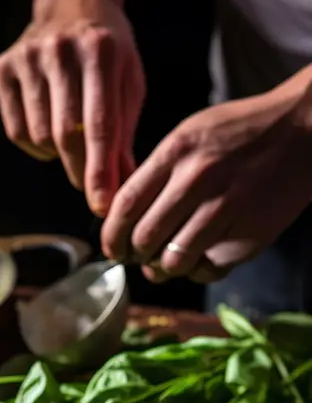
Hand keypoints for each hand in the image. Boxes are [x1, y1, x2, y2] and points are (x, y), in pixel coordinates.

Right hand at [0, 0, 144, 216]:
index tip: (102, 205)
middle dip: (81, 170)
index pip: (99, 125)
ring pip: (39, 136)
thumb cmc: (108, 52)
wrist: (73, 0)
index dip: (99, 171)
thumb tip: (120, 191)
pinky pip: (16, 130)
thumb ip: (124, 136)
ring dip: (57, 155)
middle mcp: (60, 49)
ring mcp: (27, 56)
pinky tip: (48, 127)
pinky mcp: (3, 66)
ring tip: (71, 141)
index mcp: (100, 50)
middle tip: (90, 186)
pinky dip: (35, 144)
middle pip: (66, 135)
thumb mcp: (128, 83)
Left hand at [101, 67, 311, 282]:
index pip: (124, 206)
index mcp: (177, 152)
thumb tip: (123, 218)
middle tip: (138, 256)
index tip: (111, 247)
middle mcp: (197, 181)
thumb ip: (156, 172)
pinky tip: (199, 256)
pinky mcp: (248, 237)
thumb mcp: (191, 134)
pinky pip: (206, 270)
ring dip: (163, 268)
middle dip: (134, 255)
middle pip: (144, 240)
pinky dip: (196, 271)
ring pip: (172, 262)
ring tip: (167, 260)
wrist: (304, 131)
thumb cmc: (242, 132)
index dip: (110, 235)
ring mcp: (225, 212)